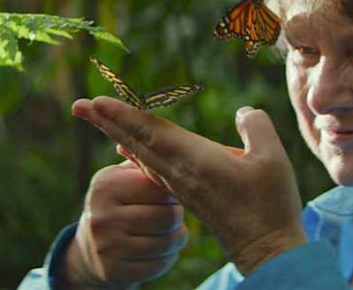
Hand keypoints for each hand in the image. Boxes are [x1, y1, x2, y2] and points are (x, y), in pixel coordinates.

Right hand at [57, 157, 186, 288]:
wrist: (90, 247)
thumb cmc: (119, 202)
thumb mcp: (123, 177)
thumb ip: (143, 159)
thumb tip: (160, 133)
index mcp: (106, 185)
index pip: (159, 187)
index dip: (173, 192)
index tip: (170, 193)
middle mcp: (102, 215)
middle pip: (168, 217)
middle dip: (177, 217)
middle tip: (173, 214)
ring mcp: (106, 246)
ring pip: (167, 242)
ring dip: (177, 238)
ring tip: (172, 230)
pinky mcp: (113, 270)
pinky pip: (159, 264)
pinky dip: (168, 257)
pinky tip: (162, 249)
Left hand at [73, 96, 307, 274]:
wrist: (267, 250)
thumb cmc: (271, 204)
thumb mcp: (273, 158)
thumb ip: (256, 127)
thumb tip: (242, 112)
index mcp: (196, 161)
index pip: (151, 131)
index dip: (124, 114)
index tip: (97, 102)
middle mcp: (180, 174)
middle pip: (136, 141)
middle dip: (107, 121)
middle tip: (79, 105)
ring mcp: (181, 187)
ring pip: (141, 154)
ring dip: (118, 133)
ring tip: (99, 118)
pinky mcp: (188, 196)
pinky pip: (152, 169)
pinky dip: (135, 153)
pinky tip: (127, 149)